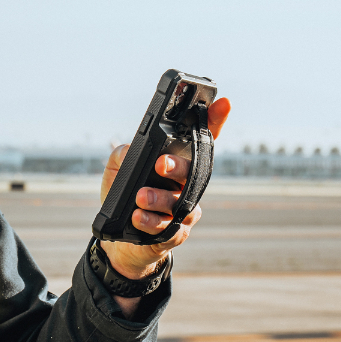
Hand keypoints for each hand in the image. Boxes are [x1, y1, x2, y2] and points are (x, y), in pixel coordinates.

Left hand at [98, 98, 230, 283]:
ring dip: (160, 199)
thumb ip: (122, 154)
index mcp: (177, 163)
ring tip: (140, 197)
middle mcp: (186, 185)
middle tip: (160, 164)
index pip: (201, 140)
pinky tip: (137, 217)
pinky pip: (170, 228)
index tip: (224, 103)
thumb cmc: (125, 197)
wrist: (120, 239)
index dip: (215, 121)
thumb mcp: (116, 171)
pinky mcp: (177, 234)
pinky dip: (152, 222)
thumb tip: (129, 150)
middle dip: (178, 166)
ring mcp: (184, 210)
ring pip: (182, 203)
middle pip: (193, 171)